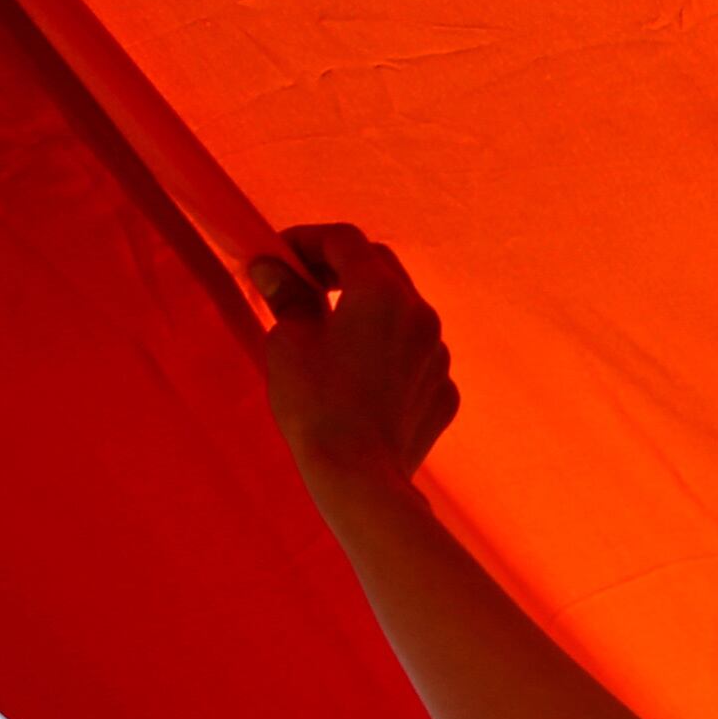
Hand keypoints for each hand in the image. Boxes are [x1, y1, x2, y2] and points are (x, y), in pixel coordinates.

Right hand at [255, 224, 456, 476]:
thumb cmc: (316, 406)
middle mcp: (421, 314)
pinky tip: (360, 376)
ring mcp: (439, 355)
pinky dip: (389, 353)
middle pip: (381, 266)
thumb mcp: (288, 342)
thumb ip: (287, 296)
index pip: (344, 239)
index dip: (306, 240)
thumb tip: (272, 268)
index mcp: (381, 292)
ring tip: (331, 331)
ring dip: (369, 309)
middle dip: (341, 267)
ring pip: (404, 311)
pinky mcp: (445, 391)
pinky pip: (416, 356)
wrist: (360, 479)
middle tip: (303, 284)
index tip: (278, 257)